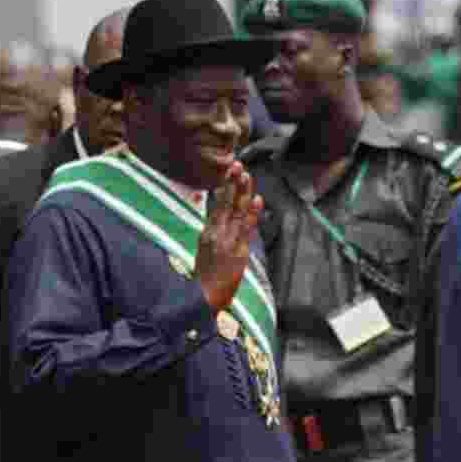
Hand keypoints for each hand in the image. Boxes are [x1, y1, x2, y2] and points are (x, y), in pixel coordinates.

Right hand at [195, 161, 262, 312]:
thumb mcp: (204, 252)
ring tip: (247, 175)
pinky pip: (246, 229)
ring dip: (242, 192)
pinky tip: (257, 199)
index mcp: (207, 232)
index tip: (230, 171)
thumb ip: (212, 234)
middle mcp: (216, 233)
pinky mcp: (238, 251)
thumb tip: (218, 219)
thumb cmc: (205, 277)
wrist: (203, 297)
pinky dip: (252, 214)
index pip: (217, 204)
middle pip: (226, 203)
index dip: (225, 187)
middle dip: (233, 183)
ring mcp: (227, 241)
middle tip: (238, 164)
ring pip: (236, 212)